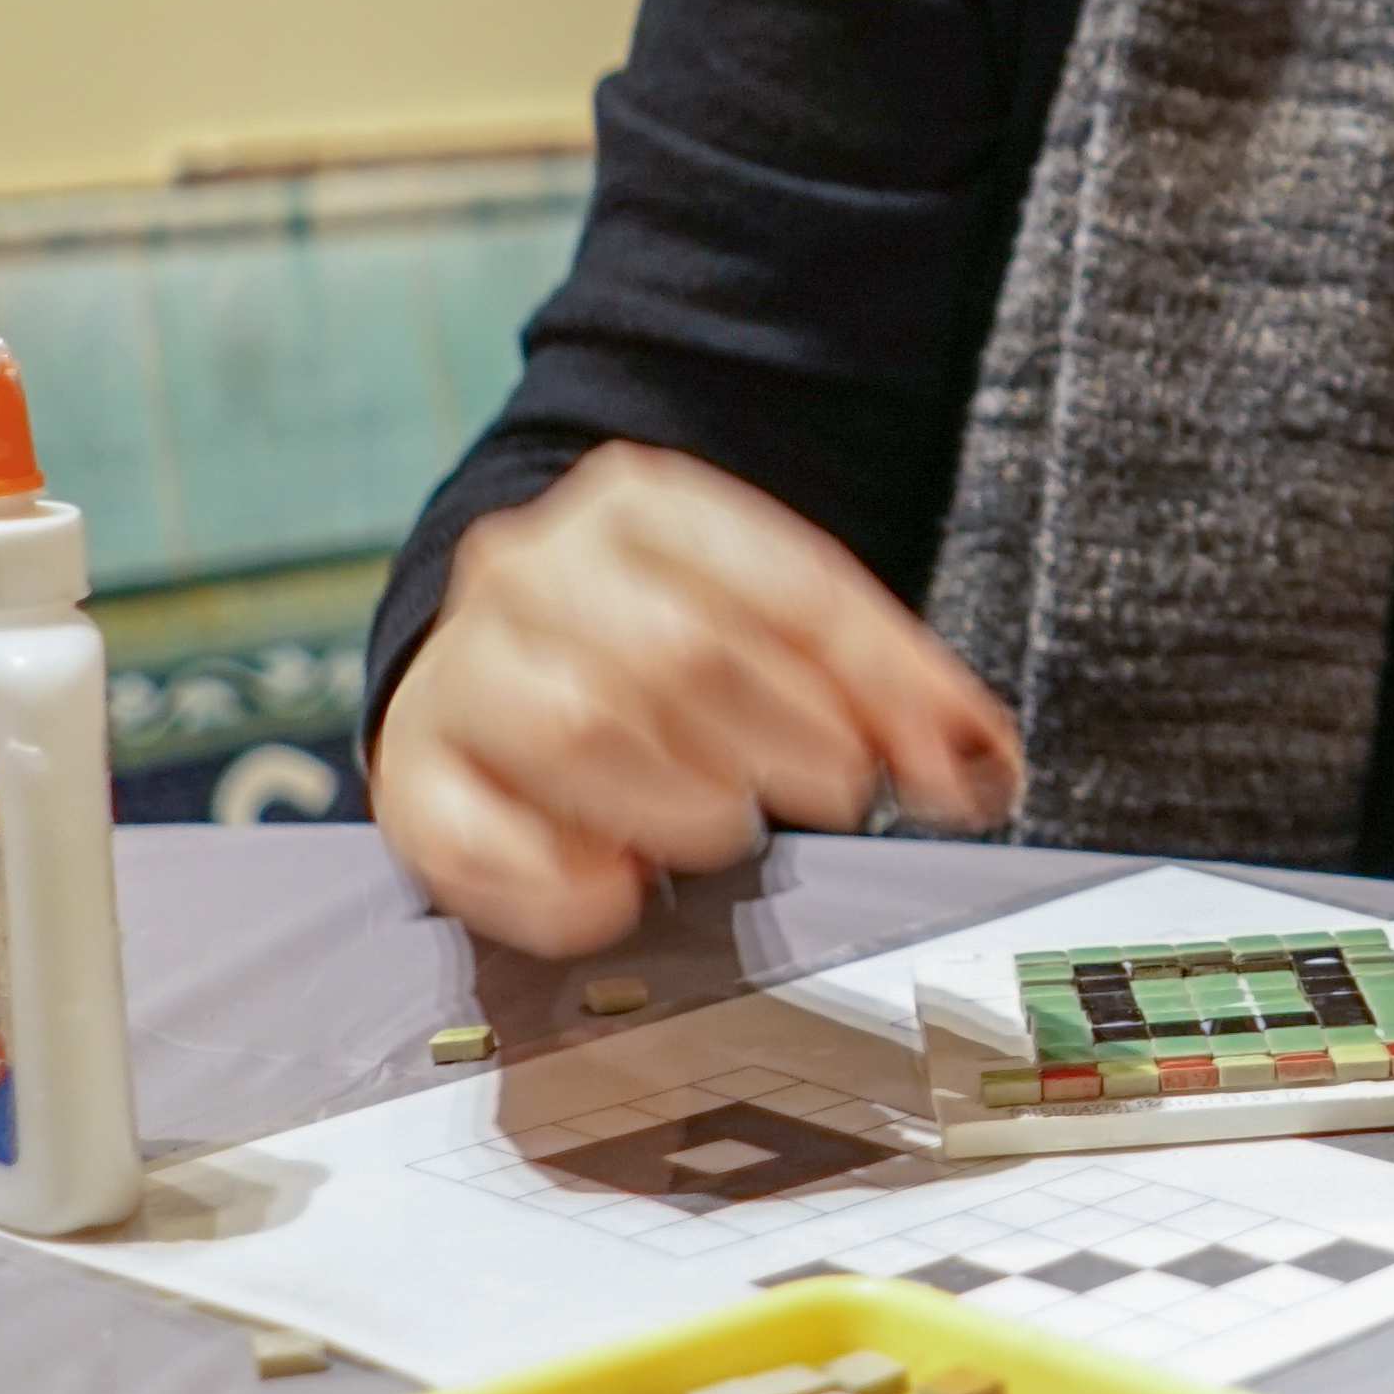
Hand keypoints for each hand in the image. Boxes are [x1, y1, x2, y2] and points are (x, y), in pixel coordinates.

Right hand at [372, 446, 1018, 956]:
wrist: (500, 653)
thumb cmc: (659, 644)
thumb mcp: (780, 623)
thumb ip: (884, 684)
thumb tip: (980, 762)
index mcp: (638, 506)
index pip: (784, 582)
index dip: (881, 680)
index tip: (947, 758)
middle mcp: (532, 569)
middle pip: (679, 651)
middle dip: (785, 738)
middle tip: (838, 789)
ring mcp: (462, 669)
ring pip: (574, 728)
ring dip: (680, 798)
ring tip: (728, 826)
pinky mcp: (413, 777)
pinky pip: (472, 837)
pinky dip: (561, 880)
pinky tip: (621, 886)